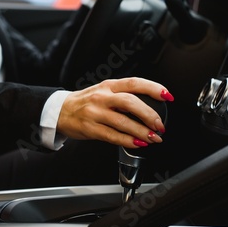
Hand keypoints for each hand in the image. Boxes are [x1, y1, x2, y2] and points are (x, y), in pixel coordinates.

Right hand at [57, 77, 173, 147]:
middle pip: (130, 102)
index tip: (168, 96)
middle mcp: (102, 97)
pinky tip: (137, 143)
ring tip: (153, 138)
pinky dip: (128, 141)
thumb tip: (151, 105)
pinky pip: (112, 136)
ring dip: (142, 131)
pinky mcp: (90, 128)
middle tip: (160, 125)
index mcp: (109, 85)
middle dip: (149, 115)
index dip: (154, 88)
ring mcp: (95, 113)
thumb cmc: (85, 102)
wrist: (60, 111)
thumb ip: (124, 95)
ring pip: (123, 121)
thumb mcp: (104, 91)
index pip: (135, 83)